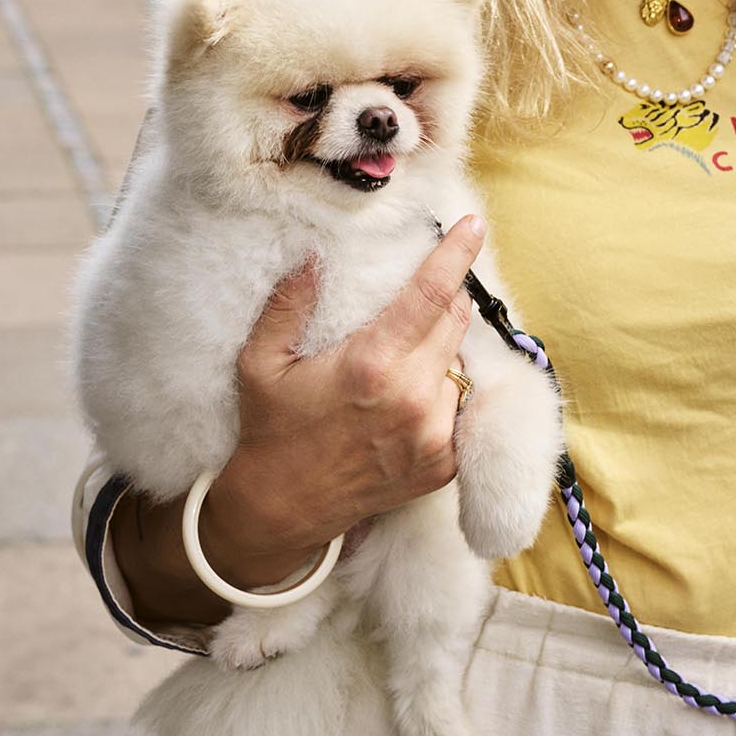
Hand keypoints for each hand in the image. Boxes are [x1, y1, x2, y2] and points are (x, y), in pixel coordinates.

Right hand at [203, 214, 487, 582]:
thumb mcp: (260, 362)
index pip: (431, 295)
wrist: (283, 510)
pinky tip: (411, 395)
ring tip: (404, 358)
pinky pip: (463, 405)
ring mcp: (435, 435)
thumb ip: (288, 304)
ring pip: (462, 363)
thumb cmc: (270, 430)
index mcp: (372, 365)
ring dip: (443, 349)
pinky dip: (446, 390)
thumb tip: (312, 253)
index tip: (474, 225)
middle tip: (420, 297)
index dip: (456, 254)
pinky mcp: (445, 463)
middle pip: (456, 321)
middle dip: (445, 298)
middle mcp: (413, 398)